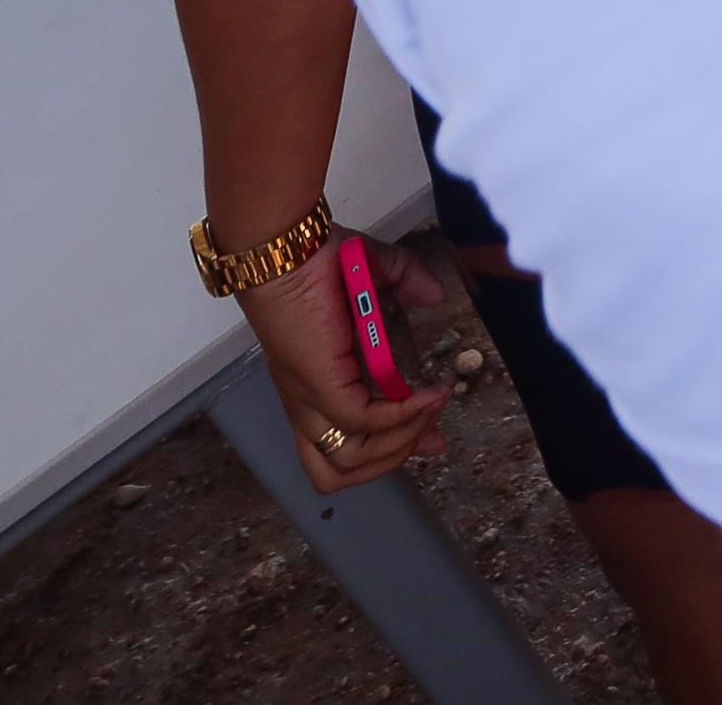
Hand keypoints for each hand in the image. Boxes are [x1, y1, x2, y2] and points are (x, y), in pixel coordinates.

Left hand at [236, 239, 448, 493]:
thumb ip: (405, 283)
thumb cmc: (316, 260)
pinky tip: (429, 396)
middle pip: (337, 471)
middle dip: (394, 458)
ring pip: (346, 461)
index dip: (390, 451)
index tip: (434, 439)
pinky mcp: (320, 387)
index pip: (343, 446)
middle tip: (433, 431)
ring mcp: (310, 399)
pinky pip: (364, 421)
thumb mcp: (372, 277)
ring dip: (401, 442)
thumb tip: (435, 297)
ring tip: (430, 409)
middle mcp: (306, 404)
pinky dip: (404, 415)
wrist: (286, 249)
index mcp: (313, 388)